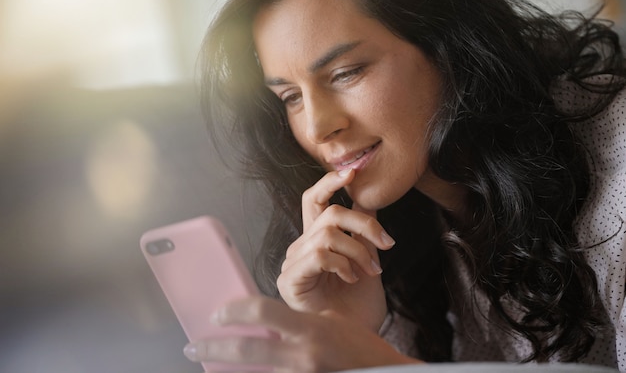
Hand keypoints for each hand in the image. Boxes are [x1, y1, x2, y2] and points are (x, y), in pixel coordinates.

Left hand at [183, 296, 420, 371]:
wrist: (384, 372)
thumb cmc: (359, 346)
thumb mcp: (330, 321)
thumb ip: (297, 321)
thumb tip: (264, 321)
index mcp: (310, 330)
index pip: (263, 313)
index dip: (235, 311)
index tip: (218, 312)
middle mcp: (303, 356)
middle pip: (247, 351)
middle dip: (213, 349)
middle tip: (193, 347)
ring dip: (227, 371)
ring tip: (209, 364)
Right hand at [277, 169, 395, 331]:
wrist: (354, 339)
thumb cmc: (357, 305)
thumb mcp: (367, 258)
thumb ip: (362, 229)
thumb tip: (367, 196)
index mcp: (316, 238)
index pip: (314, 199)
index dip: (331, 182)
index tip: (353, 171)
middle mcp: (301, 246)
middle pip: (328, 212)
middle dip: (363, 224)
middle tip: (387, 244)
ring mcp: (294, 262)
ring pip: (328, 233)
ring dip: (359, 251)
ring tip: (371, 271)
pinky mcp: (291, 279)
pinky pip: (320, 254)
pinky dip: (344, 263)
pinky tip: (351, 279)